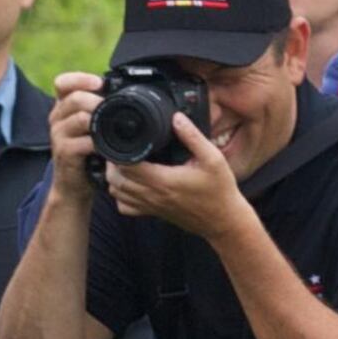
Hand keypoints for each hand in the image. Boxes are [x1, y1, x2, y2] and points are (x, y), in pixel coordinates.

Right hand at [44, 72, 104, 195]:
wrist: (73, 185)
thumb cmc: (86, 153)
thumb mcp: (91, 127)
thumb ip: (99, 110)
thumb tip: (126, 93)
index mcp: (63, 107)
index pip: (63, 83)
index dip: (80, 79)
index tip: (100, 83)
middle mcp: (57, 118)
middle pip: (74, 98)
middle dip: (97, 101)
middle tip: (114, 108)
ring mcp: (58, 135)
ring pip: (80, 118)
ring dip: (100, 120)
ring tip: (113, 127)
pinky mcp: (64, 152)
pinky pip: (84, 141)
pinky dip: (100, 143)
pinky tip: (108, 146)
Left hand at [101, 109, 248, 241]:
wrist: (223, 221)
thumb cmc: (219, 191)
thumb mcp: (212, 158)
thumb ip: (193, 137)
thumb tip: (176, 117)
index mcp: (164, 180)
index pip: (127, 166)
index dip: (120, 151)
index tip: (125, 139)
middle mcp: (153, 195)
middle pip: (116, 179)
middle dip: (113, 162)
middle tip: (121, 147)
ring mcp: (151, 206)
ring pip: (117, 193)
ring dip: (114, 177)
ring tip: (124, 162)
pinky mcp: (153, 213)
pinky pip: (125, 207)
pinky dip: (120, 195)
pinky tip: (130, 183)